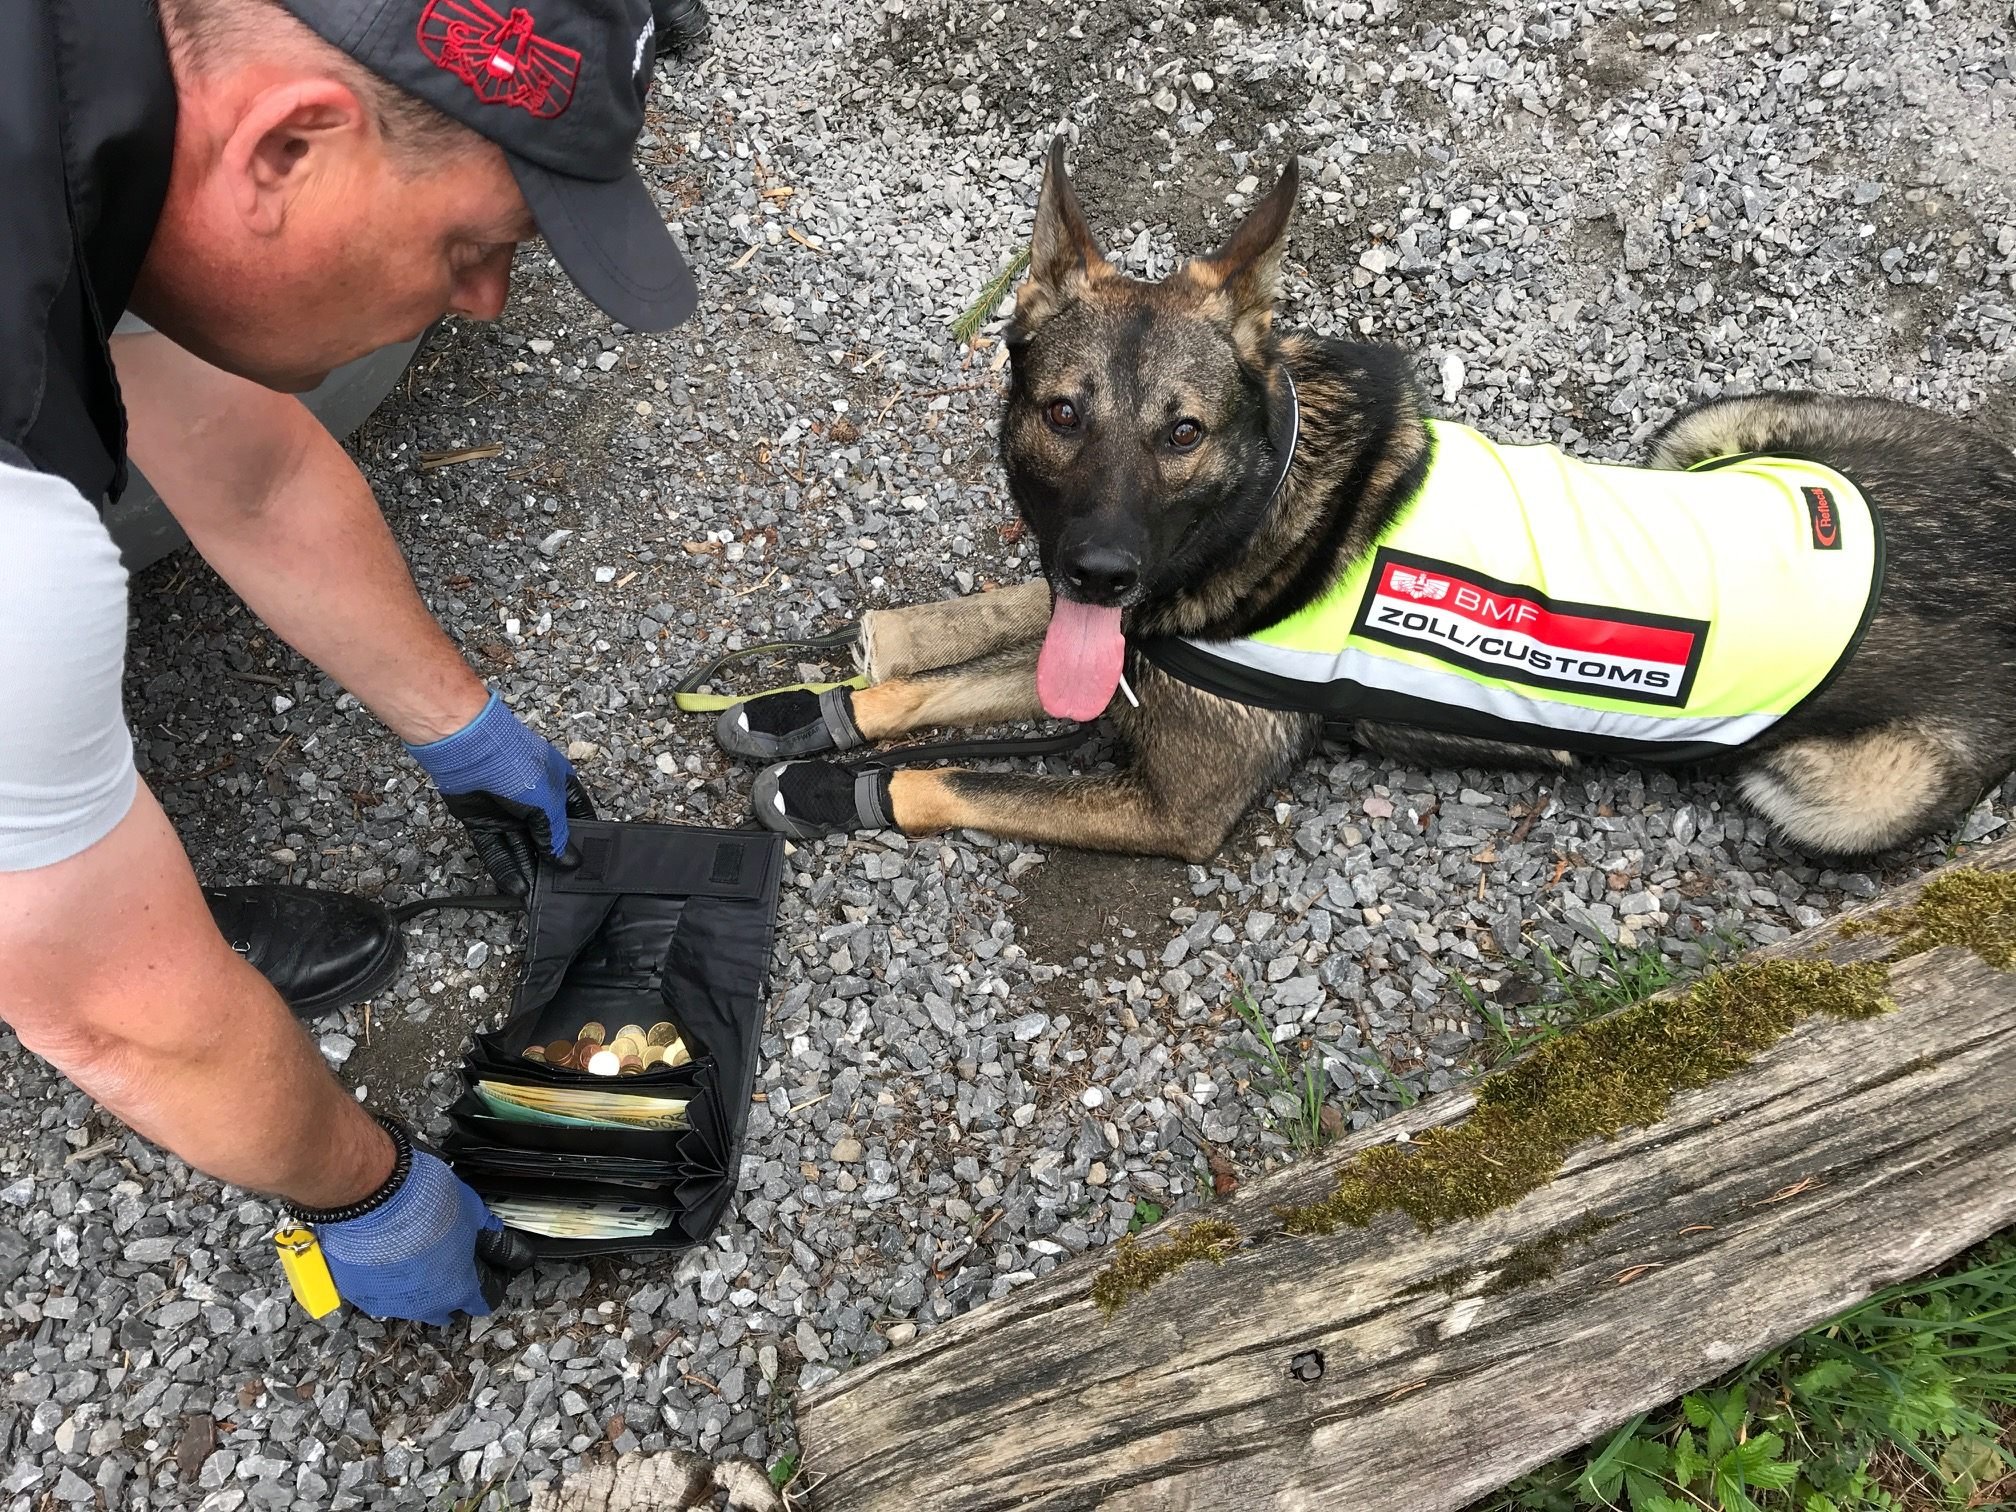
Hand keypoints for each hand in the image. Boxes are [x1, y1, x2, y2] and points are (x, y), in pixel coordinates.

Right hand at [313, 1122, 530, 1325]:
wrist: (370, 1195)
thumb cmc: (422, 1200)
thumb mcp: (472, 1210)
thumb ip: (487, 1232)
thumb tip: (498, 1238)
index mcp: (458, 1288)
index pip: (484, 1301)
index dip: (492, 1282)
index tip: (490, 1270)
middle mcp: (424, 1305)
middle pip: (446, 1309)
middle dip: (453, 1289)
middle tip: (452, 1260)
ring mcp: (389, 1302)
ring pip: (411, 1302)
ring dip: (418, 1283)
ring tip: (416, 1250)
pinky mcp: (361, 1293)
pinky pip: (380, 1291)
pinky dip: (387, 1277)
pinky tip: (389, 1252)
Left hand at [407, 691, 597, 896]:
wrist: (468, 749)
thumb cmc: (515, 764)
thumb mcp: (547, 802)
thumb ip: (556, 835)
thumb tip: (568, 862)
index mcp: (559, 786)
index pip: (577, 817)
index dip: (583, 840)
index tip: (587, 866)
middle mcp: (535, 800)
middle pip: (547, 838)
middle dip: (553, 862)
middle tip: (560, 890)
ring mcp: (507, 812)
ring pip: (521, 848)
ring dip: (529, 871)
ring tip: (537, 897)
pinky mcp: (482, 821)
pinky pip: (496, 850)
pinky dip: (505, 868)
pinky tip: (517, 887)